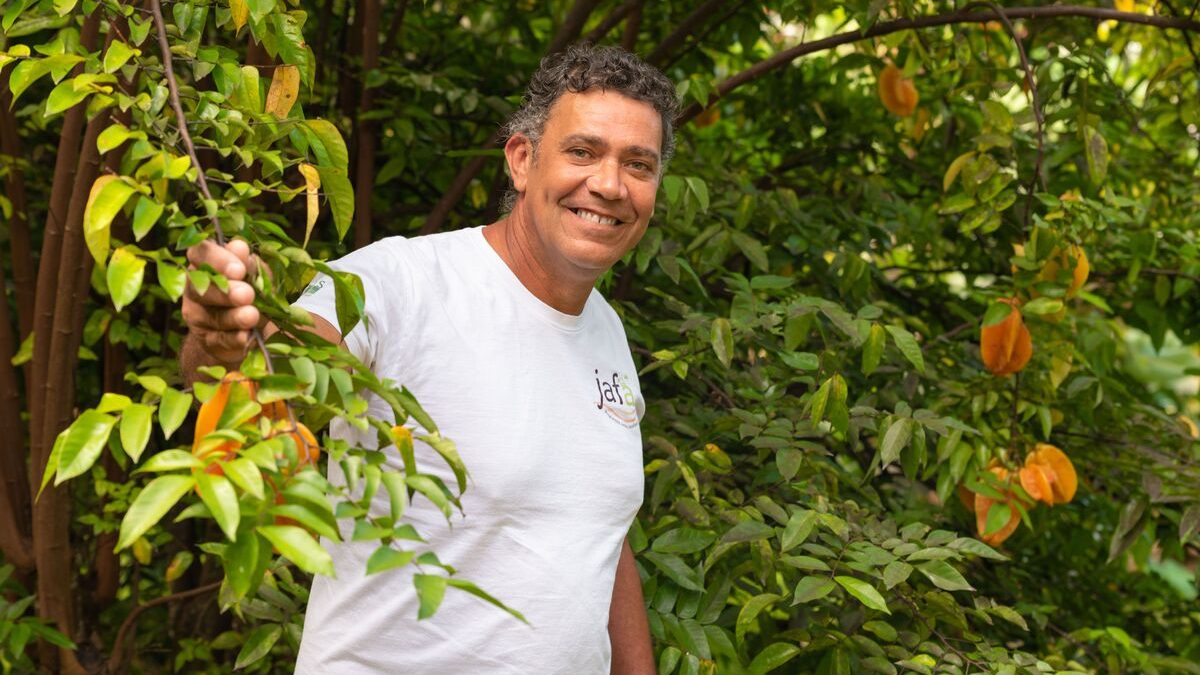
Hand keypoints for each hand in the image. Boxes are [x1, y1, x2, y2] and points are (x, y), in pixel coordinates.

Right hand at [182, 239, 262, 363]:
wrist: (247, 327)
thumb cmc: (251, 288)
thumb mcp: (254, 274)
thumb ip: (247, 262)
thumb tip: (239, 247)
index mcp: (205, 263)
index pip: (201, 253)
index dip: (217, 259)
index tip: (239, 269)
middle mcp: (195, 287)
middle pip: (202, 287)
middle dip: (226, 291)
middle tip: (247, 294)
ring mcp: (197, 315)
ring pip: (212, 315)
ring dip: (234, 316)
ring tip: (252, 316)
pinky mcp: (206, 340)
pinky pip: (219, 339)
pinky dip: (235, 338)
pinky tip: (246, 336)